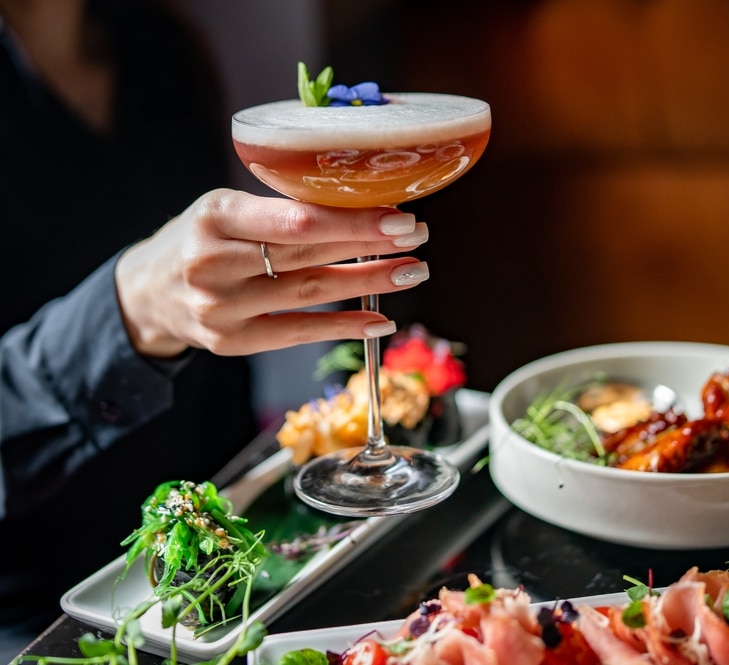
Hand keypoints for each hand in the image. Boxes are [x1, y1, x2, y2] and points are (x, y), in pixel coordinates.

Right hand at [115, 189, 430, 357]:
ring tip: (411, 272)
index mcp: (214, 215)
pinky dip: (344, 327)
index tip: (399, 218)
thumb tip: (364, 207)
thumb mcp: (224, 207)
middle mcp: (214, 262)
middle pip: (309, 254)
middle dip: (372, 247)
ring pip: (311, 292)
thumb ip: (279, 208)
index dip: (354, 221)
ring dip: (369, 284)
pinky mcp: (232, 342)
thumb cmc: (198, 238)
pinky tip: (381, 320)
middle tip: (417, 239)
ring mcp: (221, 308)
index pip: (297, 220)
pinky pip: (299, 333)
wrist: (146, 292)